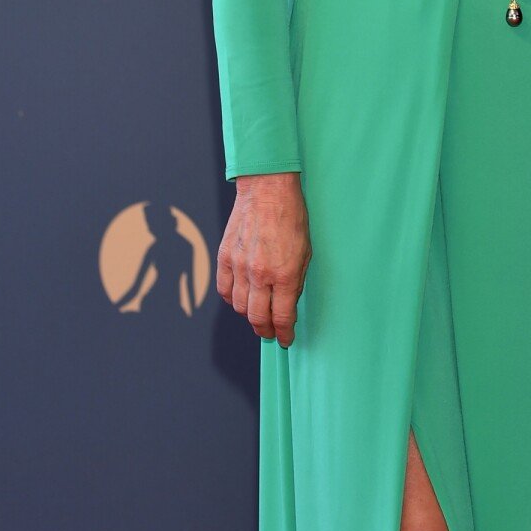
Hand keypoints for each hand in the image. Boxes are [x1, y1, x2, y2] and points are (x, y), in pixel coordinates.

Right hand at [217, 172, 311, 347]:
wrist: (267, 190)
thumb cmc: (291, 217)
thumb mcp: (305, 252)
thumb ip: (295, 281)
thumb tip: (288, 304)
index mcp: (285, 274)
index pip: (282, 317)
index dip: (284, 333)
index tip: (286, 339)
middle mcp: (260, 274)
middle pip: (258, 318)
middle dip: (266, 330)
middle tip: (270, 333)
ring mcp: (240, 266)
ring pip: (240, 307)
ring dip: (249, 317)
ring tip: (257, 316)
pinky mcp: (225, 258)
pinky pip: (224, 290)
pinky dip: (232, 299)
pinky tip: (241, 299)